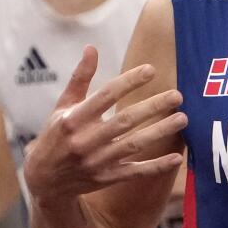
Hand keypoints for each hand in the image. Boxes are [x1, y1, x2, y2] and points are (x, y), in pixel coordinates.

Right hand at [22, 46, 186, 206]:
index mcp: (73, 119)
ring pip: (134, 145)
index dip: (128, 82)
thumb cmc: (57, 134)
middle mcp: (85, 141)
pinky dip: (156, 167)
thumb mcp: (62, 106)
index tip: (151, 70)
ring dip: (160, 132)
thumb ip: (80, 78)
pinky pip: (135, 172)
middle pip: (125, 121)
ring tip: (183, 119)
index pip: (105, 96)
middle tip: (177, 95)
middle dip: (153, 107)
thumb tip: (91, 47)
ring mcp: (97, 162)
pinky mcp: (106, 178)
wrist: (44, 180)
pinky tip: (176, 158)